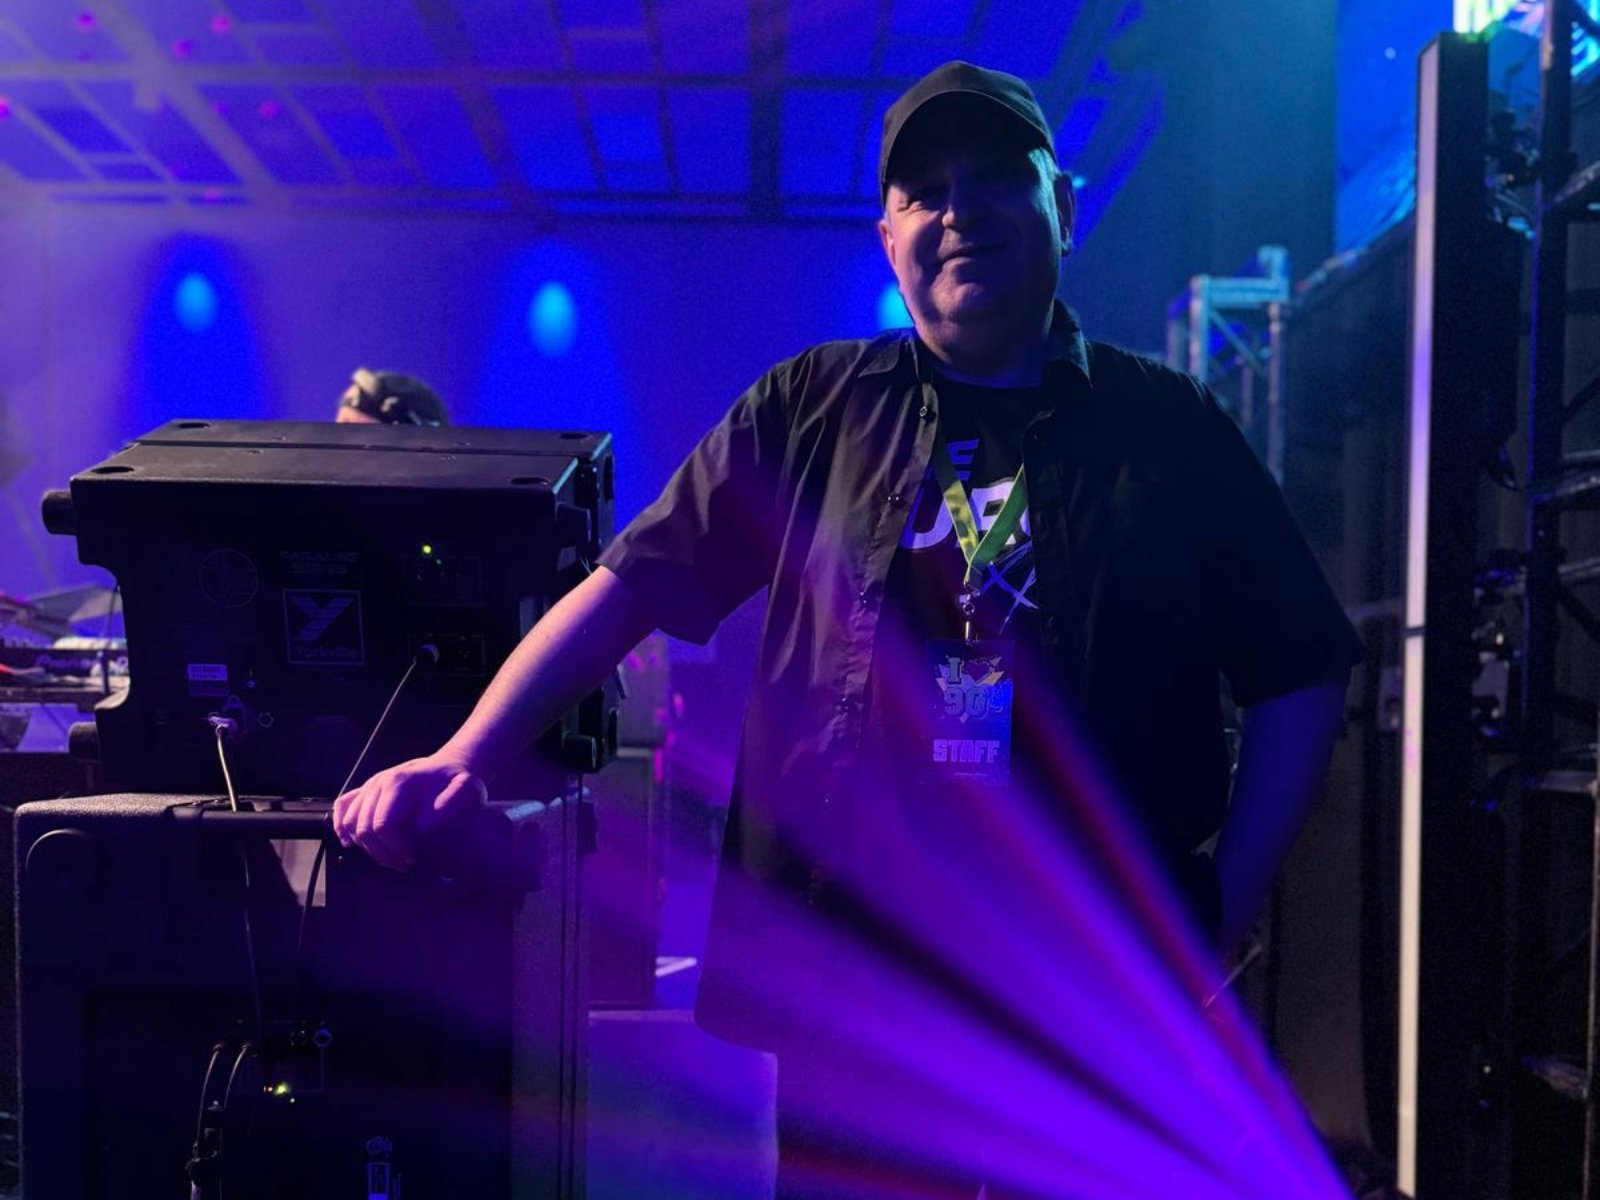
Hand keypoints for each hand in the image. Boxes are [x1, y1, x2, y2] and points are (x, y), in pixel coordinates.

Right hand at [332, 753, 487, 870]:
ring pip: (350, 821)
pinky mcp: (366, 789)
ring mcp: (370, 785)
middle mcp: (379, 781)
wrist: (448, 765)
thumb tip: (422, 828)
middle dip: (381, 852)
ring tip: (389, 858)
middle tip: (402, 865)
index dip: (394, 847)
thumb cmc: (457, 780)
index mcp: (400, 782)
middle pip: (363, 827)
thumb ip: (452, 803)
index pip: (383, 824)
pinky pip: (343, 806)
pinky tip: (350, 843)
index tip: (411, 859)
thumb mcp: (467, 788)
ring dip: (365, 847)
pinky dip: (341, 826)